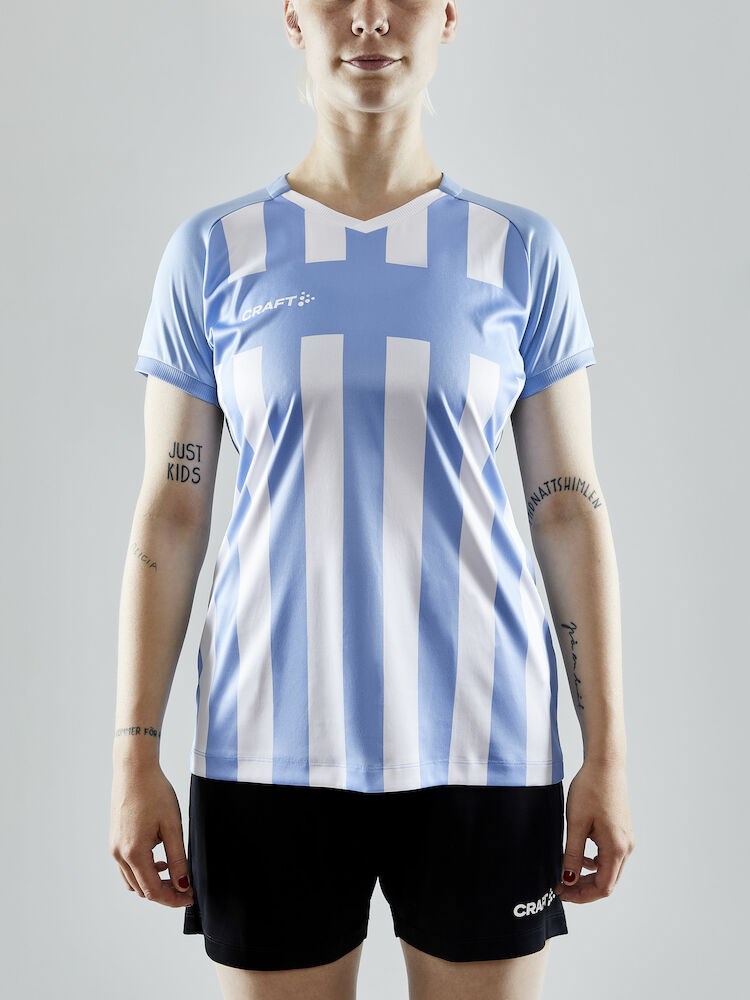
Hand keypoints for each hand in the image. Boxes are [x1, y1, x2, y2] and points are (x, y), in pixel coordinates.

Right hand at [109, 763, 194, 907]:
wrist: (134, 769)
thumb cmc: (154, 792)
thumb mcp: (172, 826)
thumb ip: (177, 859)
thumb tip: (183, 884)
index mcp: (134, 853)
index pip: (153, 891)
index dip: (173, 899)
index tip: (191, 897)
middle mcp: (119, 855)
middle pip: (142, 889)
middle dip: (165, 893)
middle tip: (187, 888)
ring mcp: (114, 848)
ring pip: (132, 881)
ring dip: (152, 883)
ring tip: (174, 872)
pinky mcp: (114, 840)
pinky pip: (127, 867)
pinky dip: (143, 870)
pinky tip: (159, 858)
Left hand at [553, 759, 634, 902]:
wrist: (605, 765)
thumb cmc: (591, 790)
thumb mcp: (576, 824)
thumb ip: (573, 854)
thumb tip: (569, 879)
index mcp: (616, 848)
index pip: (603, 887)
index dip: (581, 895)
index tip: (561, 892)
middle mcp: (626, 847)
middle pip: (607, 882)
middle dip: (584, 889)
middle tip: (561, 886)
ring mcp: (626, 840)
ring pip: (609, 870)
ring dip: (589, 876)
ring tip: (567, 873)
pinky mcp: (622, 832)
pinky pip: (610, 857)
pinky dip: (595, 863)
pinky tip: (581, 857)